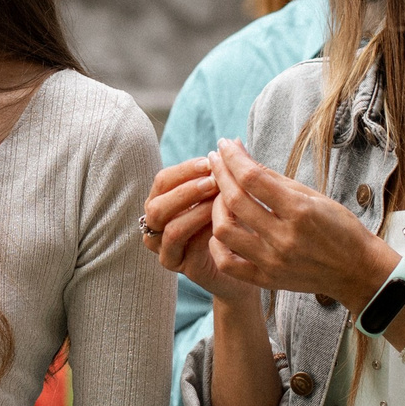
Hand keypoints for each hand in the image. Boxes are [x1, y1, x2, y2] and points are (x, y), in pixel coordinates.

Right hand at [145, 155, 256, 302]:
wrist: (249, 263)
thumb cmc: (239, 225)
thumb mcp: (232, 196)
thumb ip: (229, 173)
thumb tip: (236, 140)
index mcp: (167, 202)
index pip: (163, 180)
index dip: (184, 170)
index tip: (210, 162)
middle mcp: (158, 224)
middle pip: (155, 202)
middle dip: (185, 190)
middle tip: (213, 182)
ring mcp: (164, 246)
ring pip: (163, 224)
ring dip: (191, 209)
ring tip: (217, 201)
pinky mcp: (175, 264)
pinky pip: (175, 245)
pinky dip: (194, 230)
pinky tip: (217, 223)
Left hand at [198, 142, 399, 307]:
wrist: (357, 271)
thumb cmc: (339, 228)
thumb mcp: (312, 196)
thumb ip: (273, 178)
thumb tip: (242, 154)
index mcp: (299, 211)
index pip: (253, 178)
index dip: (233, 157)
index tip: (224, 144)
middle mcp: (284, 238)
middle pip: (235, 201)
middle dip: (220, 173)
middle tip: (215, 159)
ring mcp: (273, 262)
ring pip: (224, 231)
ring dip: (216, 207)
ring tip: (219, 194)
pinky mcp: (267, 280)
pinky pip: (227, 262)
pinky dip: (218, 243)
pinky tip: (221, 227)